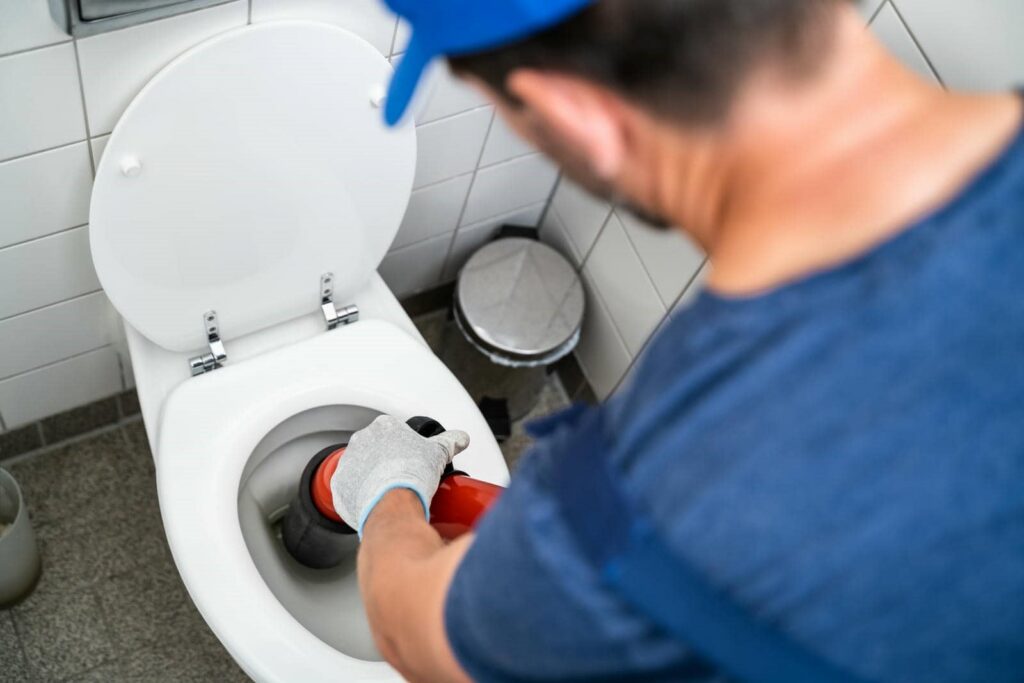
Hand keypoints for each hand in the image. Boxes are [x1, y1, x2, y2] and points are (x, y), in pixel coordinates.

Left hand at [330, 415, 469, 536]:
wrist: (392, 502)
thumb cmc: (412, 473)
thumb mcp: (439, 452)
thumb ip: (450, 441)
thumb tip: (461, 438)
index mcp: (384, 426)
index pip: (393, 434)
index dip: (404, 449)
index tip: (410, 462)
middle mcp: (361, 440)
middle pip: (375, 450)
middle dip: (386, 463)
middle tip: (401, 478)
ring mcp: (347, 462)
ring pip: (361, 469)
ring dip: (371, 479)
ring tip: (388, 493)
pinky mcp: (338, 485)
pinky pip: (349, 489)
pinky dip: (360, 496)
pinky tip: (375, 503)